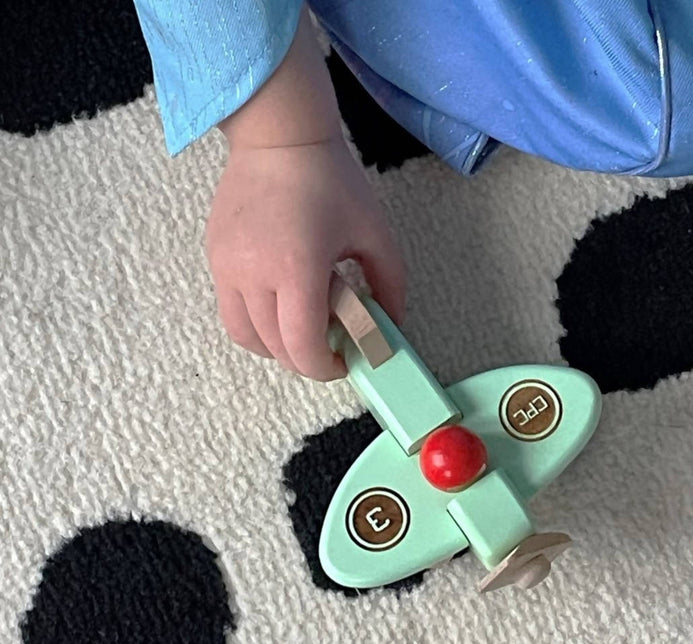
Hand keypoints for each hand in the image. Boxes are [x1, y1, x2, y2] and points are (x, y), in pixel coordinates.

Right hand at [205, 136, 406, 379]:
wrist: (278, 137)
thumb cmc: (331, 182)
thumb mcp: (375, 232)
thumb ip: (390, 285)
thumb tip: (390, 326)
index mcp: (297, 267)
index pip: (302, 346)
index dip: (324, 368)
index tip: (343, 362)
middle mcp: (254, 274)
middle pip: (275, 348)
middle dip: (306, 360)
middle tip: (330, 348)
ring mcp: (227, 268)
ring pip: (247, 338)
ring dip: (276, 349)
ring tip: (302, 333)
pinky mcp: (215, 259)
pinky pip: (231, 313)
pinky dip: (256, 326)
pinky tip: (280, 309)